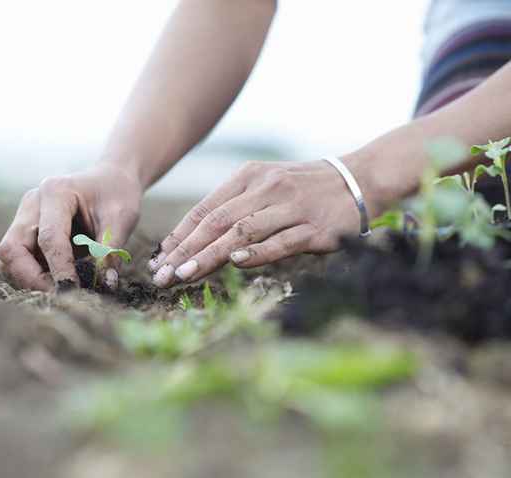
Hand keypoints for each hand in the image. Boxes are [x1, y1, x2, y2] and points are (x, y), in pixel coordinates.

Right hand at [0, 163, 141, 290]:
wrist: (110, 181)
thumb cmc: (117, 196)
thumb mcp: (122, 219)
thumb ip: (111, 251)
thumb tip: (106, 284)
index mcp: (56, 192)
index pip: (49, 238)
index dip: (59, 269)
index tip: (73, 291)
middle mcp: (32, 204)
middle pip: (12, 249)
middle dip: (32, 279)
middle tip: (61, 296)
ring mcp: (24, 217)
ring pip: (9, 258)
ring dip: (29, 280)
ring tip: (61, 291)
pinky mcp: (26, 232)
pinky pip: (18, 261)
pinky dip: (32, 277)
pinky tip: (56, 283)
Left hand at [148, 159, 375, 287]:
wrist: (359, 179)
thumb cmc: (305, 187)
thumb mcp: (267, 185)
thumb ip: (236, 207)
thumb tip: (199, 240)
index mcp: (249, 176)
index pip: (205, 209)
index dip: (179, 235)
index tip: (158, 259)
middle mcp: (266, 188)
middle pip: (217, 222)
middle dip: (185, 250)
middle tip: (162, 275)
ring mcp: (291, 206)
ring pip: (242, 232)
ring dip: (210, 255)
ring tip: (185, 274)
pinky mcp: (314, 227)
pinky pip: (281, 241)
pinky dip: (257, 252)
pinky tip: (235, 263)